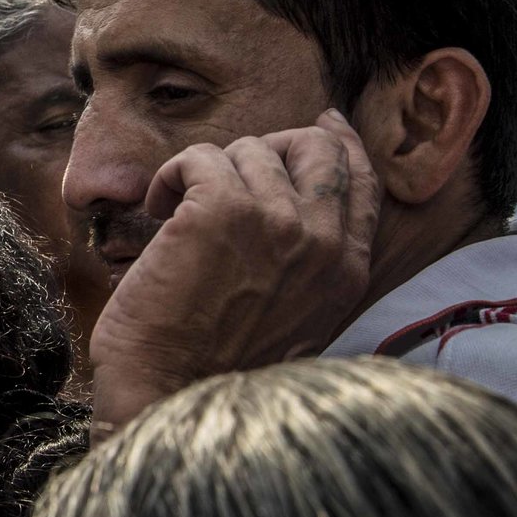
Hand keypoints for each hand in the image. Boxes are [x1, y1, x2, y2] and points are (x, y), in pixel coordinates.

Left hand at [87, 109, 379, 429]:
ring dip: (205, 174)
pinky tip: (157, 210)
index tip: (324, 121)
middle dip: (269, 147)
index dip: (340, 142)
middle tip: (224, 174)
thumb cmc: (211, 365)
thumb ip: (309, 262)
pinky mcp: (222, 210)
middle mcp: (323, 242)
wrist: (168, 395)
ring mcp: (277, 222)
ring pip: (249, 150)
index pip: (359, 181)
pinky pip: (199, 157)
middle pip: (316, 146)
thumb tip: (298, 202)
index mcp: (346, 270)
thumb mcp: (294, 317)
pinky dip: (170, 176)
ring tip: (176, 215)